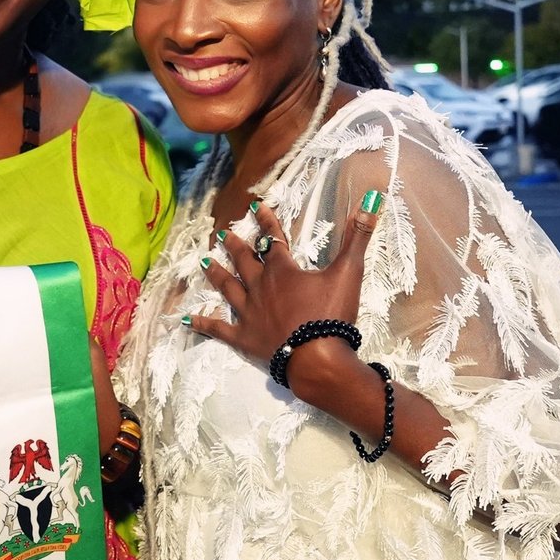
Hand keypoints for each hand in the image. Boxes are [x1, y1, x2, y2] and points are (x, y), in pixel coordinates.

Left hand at [188, 194, 382, 375]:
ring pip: (227, 288)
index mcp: (282, 270)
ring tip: (204, 261)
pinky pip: (219, 329)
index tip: (256, 205)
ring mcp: (248, 313)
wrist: (316, 358)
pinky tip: (188, 320)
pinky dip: (203, 323)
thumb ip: (358, 236)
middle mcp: (260, 287)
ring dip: (216, 273)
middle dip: (235, 245)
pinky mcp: (243, 338)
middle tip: (222, 233)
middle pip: (244, 261)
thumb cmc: (331, 314)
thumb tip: (371, 200)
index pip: (273, 239)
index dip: (267, 221)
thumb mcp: (348, 271)